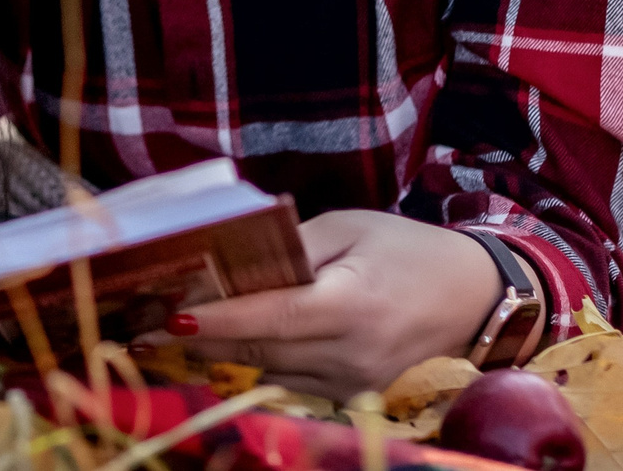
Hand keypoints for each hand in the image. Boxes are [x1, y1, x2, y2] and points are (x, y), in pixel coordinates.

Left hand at [141, 210, 504, 399]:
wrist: (475, 298)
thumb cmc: (410, 249)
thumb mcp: (352, 225)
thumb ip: (293, 246)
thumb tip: (234, 260)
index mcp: (353, 305)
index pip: (271, 319)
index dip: (216, 320)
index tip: (167, 317)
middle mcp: (351, 355)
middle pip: (260, 352)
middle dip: (202, 338)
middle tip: (146, 320)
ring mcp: (352, 384)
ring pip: (270, 372)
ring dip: (224, 352)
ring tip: (175, 328)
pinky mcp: (353, 396)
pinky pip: (291, 382)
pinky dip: (260, 361)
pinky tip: (231, 341)